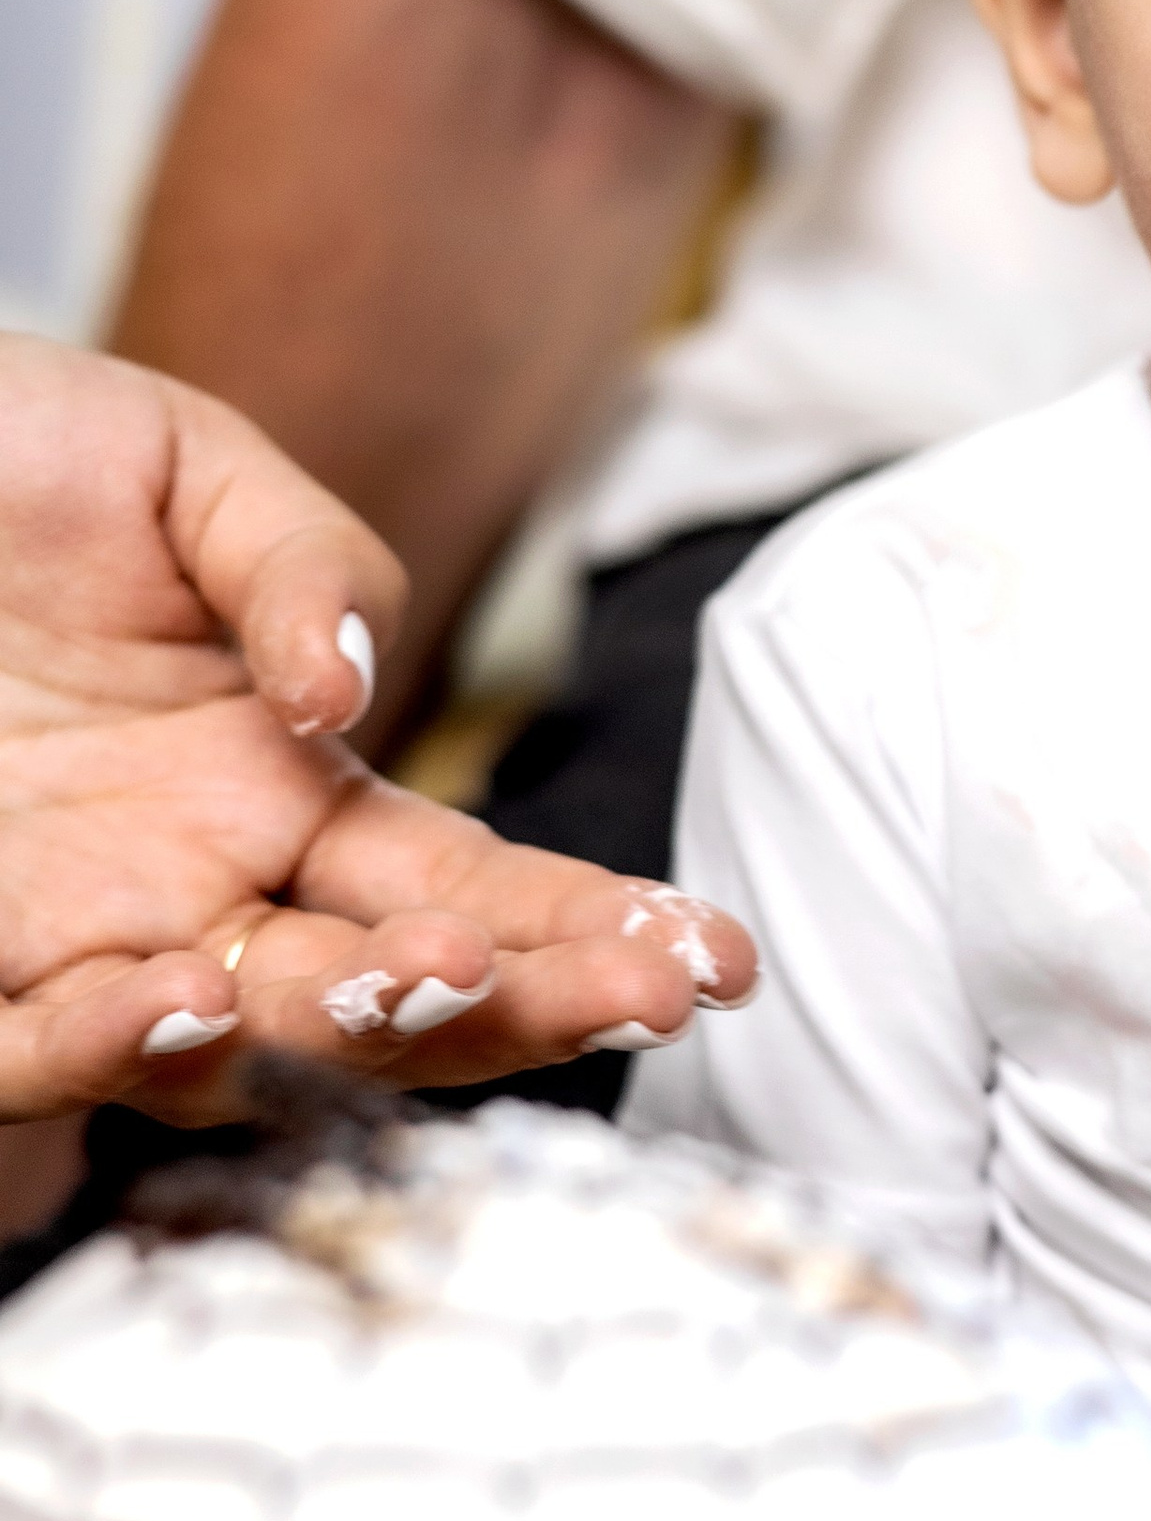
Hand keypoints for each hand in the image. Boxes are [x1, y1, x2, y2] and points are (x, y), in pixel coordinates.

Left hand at [0, 338, 754, 1120]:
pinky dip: (113, 1050)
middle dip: (530, 1008)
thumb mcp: (181, 465)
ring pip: (244, 1052)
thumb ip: (310, 570)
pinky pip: (34, 1055)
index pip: (475, 885)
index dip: (597, 928)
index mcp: (288, 786)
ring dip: (348, 1031)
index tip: (713, 955)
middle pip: (402, 996)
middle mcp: (206, 891)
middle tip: (632, 996)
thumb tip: (359, 701)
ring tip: (416, 974)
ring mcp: (83, 942)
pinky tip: (182, 1002)